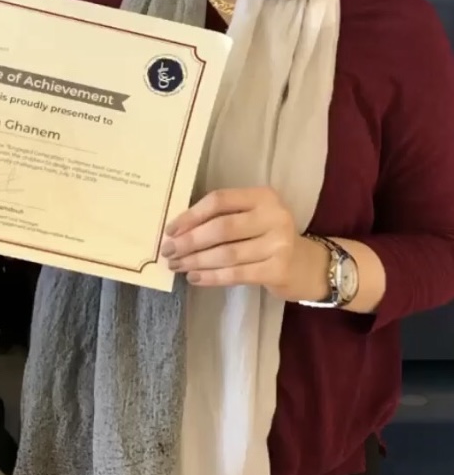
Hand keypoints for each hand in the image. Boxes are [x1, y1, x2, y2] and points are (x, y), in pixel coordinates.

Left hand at [161, 187, 327, 300]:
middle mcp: (273, 216)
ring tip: (178, 266)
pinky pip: (236, 274)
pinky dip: (211, 277)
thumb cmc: (268, 237)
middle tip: (168, 252)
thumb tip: (178, 231)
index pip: (219, 200)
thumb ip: (223, 217)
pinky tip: (195, 278)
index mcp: (263, 196)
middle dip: (190, 241)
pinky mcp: (278, 270)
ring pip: (226, 254)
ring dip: (196, 261)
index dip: (191, 215)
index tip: (170, 230)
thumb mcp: (252, 217)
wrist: (306, 265)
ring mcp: (279, 244)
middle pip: (221, 228)